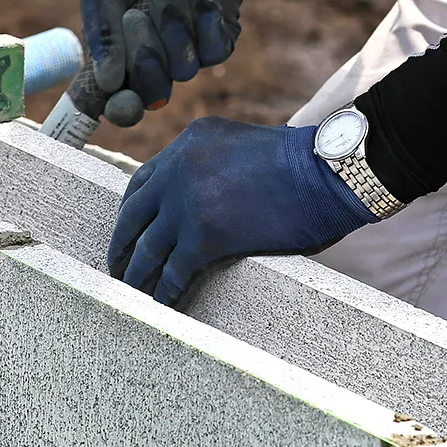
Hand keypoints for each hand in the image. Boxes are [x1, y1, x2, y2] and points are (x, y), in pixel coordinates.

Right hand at [75, 0, 265, 126]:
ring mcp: (189, 51)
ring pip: (185, 68)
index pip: (120, 103)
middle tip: (134, 13)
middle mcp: (155, 62)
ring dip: (172, 20)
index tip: (119, 101)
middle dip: (143, 56)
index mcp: (118, 55)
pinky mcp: (221, 35)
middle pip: (154, 93)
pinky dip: (203, 13)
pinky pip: (216, 49)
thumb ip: (100, 27)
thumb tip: (107, 80)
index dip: (120, 110)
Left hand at [109, 118, 375, 306]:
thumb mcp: (243, 148)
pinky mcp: (204, 235)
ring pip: (147, 247)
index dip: (133, 211)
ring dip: (137, 273)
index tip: (130, 231)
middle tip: (116, 266)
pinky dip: (166, 291)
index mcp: (189, 142)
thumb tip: (206, 201)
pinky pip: (173, 270)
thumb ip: (215, 167)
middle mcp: (179, 167)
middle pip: (133, 213)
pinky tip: (164, 304)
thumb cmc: (304, 165)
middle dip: (122, 243)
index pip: (143, 181)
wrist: (330, 173)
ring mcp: (187, 201)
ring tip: (132, 292)